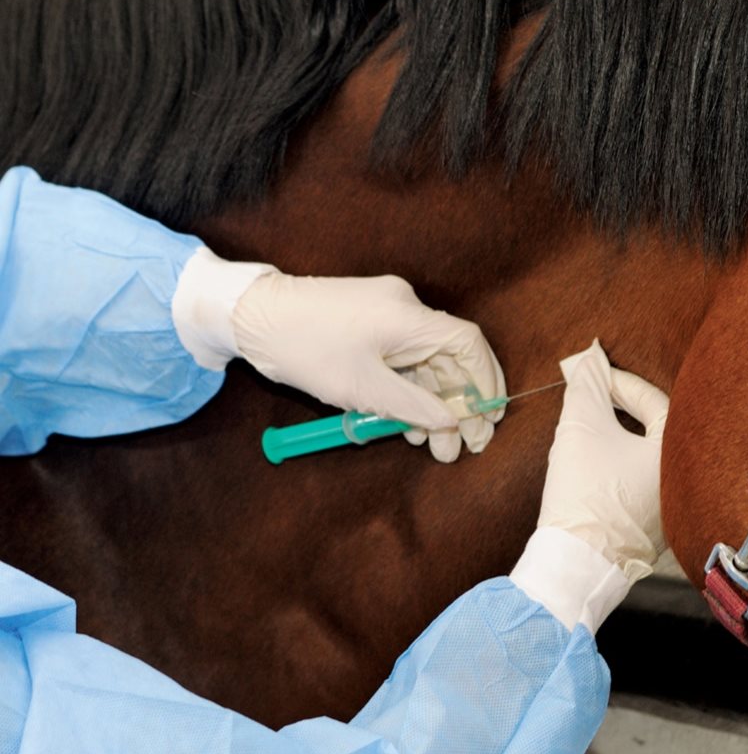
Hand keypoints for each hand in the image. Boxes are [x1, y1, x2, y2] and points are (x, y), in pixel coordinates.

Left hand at [231, 272, 504, 462]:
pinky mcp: (370, 321)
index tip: (489, 417)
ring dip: (432, 404)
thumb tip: (453, 421)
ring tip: (431, 446)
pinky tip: (406, 423)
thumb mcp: (363, 389)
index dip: (485, 382)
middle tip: (464, 446)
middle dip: (459, 405)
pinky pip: (404, 358)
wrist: (251, 317)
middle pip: (450, 358)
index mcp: (409, 316)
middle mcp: (405, 308)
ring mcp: (388, 312)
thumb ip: (415, 406)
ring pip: (426, 363)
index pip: (468, 344)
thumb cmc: (305, 349)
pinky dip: (409, 390)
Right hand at [539, 340, 668, 579]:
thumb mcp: (580, 429)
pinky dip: (621, 469)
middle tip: (596, 398)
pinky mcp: (651, 532)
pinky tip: (596, 469)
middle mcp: (685, 485)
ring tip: (591, 431)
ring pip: (647, 460)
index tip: (594, 378)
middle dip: (624, 410)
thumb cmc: (583, 496)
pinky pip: (641, 486)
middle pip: (657, 431)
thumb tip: (589, 361)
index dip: (622, 384)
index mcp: (678, 456)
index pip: (656, 403)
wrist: (573, 565)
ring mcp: (671, 512)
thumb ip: (587, 387)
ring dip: (621, 440)